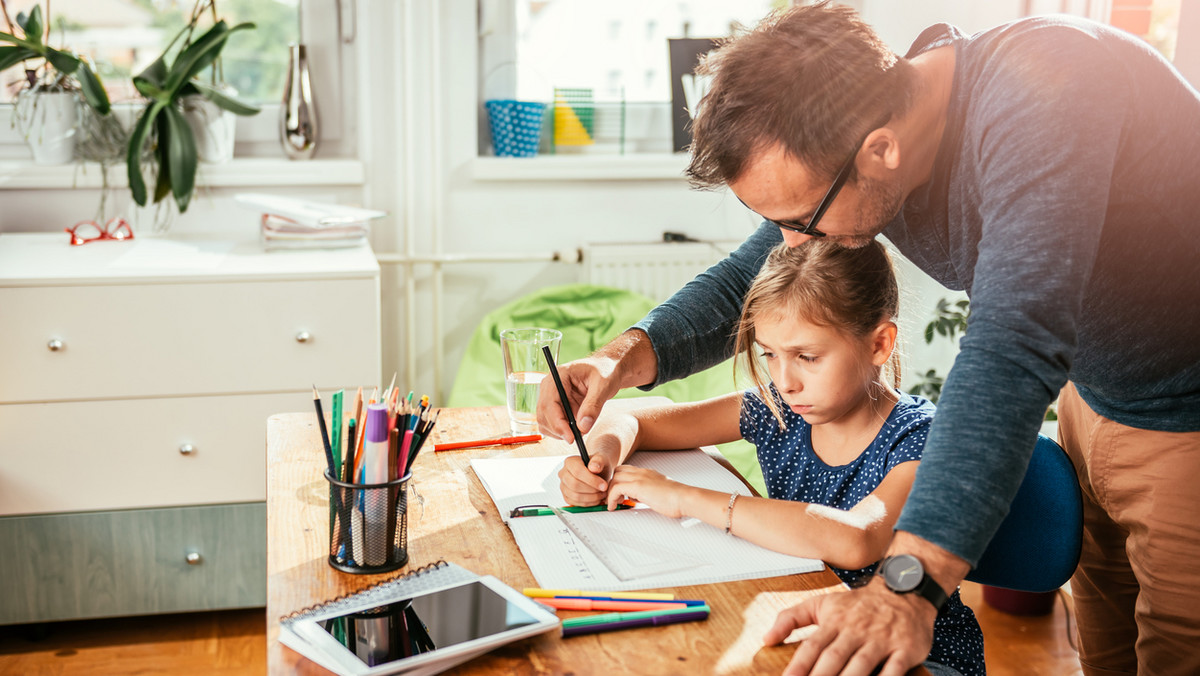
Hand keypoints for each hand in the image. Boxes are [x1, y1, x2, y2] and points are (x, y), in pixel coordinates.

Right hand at [536, 354, 621, 441]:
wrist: (608, 369)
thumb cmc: (605, 371)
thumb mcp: (603, 385)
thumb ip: (593, 406)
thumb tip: (582, 427)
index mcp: (558, 376)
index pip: (549, 403)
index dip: (557, 423)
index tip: (570, 437)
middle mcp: (550, 386)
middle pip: (543, 415)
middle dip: (558, 430)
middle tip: (576, 439)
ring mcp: (551, 397)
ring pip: (545, 422)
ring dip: (560, 432)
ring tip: (581, 430)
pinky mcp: (557, 406)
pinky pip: (553, 424)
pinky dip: (563, 431)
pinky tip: (578, 428)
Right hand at [559, 454, 614, 506]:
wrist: (599, 472)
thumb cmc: (599, 465)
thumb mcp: (603, 459)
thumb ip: (599, 460)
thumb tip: (593, 467)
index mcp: (570, 461)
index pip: (577, 472)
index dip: (591, 480)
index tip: (604, 485)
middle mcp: (563, 473)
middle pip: (574, 485)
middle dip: (592, 490)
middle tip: (604, 490)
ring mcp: (564, 486)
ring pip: (575, 496)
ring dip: (591, 497)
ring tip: (602, 494)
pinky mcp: (567, 496)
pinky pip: (576, 503)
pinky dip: (588, 503)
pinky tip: (597, 498)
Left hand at [606, 466, 686, 517]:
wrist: (684, 498)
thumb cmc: (676, 499)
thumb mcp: (658, 492)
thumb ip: (647, 492)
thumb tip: (637, 498)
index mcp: (647, 473)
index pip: (626, 471)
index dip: (618, 481)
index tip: (617, 494)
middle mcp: (642, 472)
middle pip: (617, 472)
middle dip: (611, 485)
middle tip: (613, 498)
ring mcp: (639, 477)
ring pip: (614, 479)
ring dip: (609, 492)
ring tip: (613, 504)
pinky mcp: (638, 486)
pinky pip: (616, 488)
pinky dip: (611, 498)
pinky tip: (614, 506)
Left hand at [763, 580, 935, 675]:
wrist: (904, 588)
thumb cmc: (858, 603)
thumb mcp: (822, 603)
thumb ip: (791, 618)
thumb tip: (767, 639)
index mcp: (834, 620)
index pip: (813, 646)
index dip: (799, 666)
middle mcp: (856, 630)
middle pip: (834, 658)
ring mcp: (881, 639)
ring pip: (861, 665)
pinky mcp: (905, 648)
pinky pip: (894, 670)